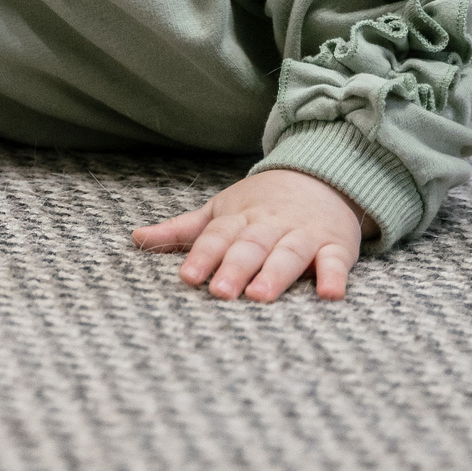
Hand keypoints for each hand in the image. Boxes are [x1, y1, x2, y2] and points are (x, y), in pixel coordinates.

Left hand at [131, 167, 374, 300]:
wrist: (321, 175)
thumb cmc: (261, 204)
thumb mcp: (220, 211)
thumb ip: (182, 230)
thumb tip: (135, 238)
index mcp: (239, 218)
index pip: (217, 236)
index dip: (202, 256)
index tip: (187, 277)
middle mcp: (270, 225)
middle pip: (251, 246)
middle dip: (235, 268)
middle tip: (220, 293)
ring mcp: (304, 233)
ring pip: (288, 253)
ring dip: (275, 274)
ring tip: (260, 296)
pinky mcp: (336, 244)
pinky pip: (336, 261)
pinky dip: (334, 276)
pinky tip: (330, 294)